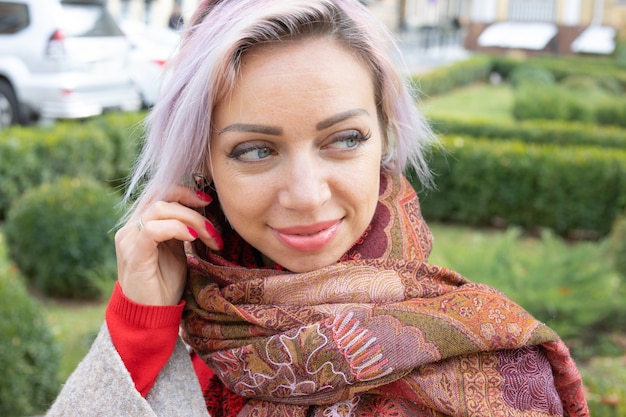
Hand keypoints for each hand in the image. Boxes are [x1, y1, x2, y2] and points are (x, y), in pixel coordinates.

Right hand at [114, 186, 219, 305]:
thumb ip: (182, 229)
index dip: (185, 191)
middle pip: (161, 194)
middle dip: (192, 204)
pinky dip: (177, 228)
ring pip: (159, 208)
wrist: (150, 315)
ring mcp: (129, 239)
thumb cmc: (164, 283)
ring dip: (192, 218)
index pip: (159, 191)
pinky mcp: (134, 254)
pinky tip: (192, 238)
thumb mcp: (177, 250)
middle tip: (214, 225)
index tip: (208, 201)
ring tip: (209, 236)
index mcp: (141, 223)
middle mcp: (131, 227)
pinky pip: (153, 229)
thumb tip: (204, 211)